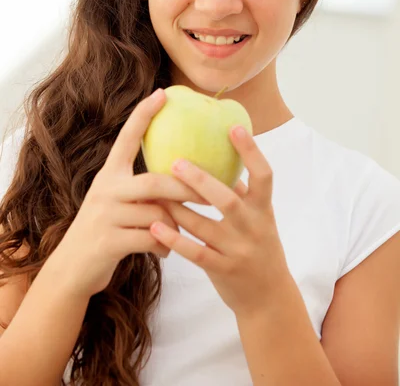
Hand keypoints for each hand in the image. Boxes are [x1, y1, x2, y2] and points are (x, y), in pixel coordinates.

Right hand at [53, 89, 207, 299]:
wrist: (71, 269)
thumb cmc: (106, 230)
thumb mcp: (117, 202)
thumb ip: (142, 190)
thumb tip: (182, 178)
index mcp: (110, 174)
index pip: (127, 137)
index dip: (144, 114)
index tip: (163, 93)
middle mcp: (105, 189)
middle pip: (156, 182)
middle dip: (186, 189)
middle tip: (210, 194)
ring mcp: (105, 215)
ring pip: (157, 215)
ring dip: (175, 226)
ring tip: (181, 235)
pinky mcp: (108, 242)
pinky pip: (151, 240)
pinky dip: (164, 247)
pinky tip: (165, 252)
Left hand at [149, 125, 289, 317]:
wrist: (268, 297)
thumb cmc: (260, 247)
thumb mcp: (260, 218)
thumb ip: (244, 191)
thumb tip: (223, 155)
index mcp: (264, 209)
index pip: (264, 176)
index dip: (251, 151)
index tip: (233, 127)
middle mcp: (253, 228)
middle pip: (227, 200)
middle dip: (201, 180)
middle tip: (176, 162)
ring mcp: (238, 250)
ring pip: (204, 225)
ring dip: (177, 206)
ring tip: (153, 187)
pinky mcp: (222, 270)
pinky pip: (195, 253)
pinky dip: (175, 239)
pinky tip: (156, 226)